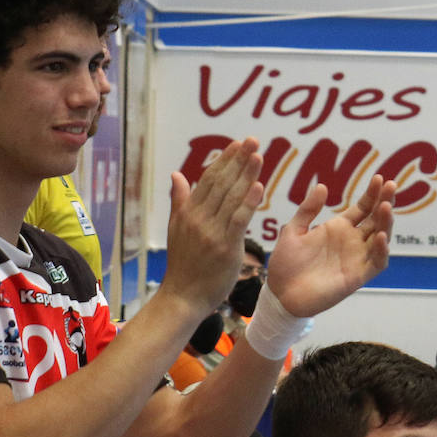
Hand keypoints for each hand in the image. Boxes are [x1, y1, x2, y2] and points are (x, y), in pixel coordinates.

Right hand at [164, 138, 262, 315]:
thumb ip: (179, 201)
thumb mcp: (176, 229)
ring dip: (246, 175)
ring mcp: (211, 232)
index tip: (238, 144)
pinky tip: (259, 186)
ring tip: (259, 156)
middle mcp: (198, 218)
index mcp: (188, 212)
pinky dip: (249, 202)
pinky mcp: (225, 247)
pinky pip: (238, 220)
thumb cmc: (183, 264)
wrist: (183, 297)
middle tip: (253, 140)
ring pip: (231, 197)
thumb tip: (177, 174)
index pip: (208, 179)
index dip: (224, 160)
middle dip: (238, 160)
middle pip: (221, 183)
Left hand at [266, 176, 395, 316]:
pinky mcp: (357, 276)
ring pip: (380, 238)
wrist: (280, 293)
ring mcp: (356, 259)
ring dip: (385, 223)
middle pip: (376, 219)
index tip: (379, 179)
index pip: (363, 208)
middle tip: (391, 186)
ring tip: (386, 207)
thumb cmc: (286, 263)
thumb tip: (322, 186)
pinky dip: (381, 250)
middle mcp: (352, 242)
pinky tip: (379, 236)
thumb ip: (307, 209)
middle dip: (385, 202)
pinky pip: (376, 263)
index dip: (372, 194)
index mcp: (338, 228)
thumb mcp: (293, 230)